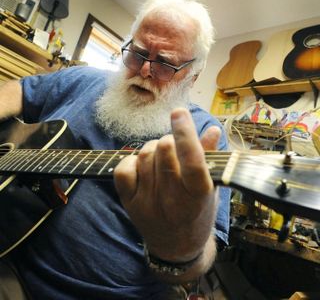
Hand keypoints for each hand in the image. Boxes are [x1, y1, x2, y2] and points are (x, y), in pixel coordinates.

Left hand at [114, 108, 220, 262]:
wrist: (176, 248)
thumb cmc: (198, 215)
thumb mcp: (211, 189)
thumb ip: (209, 158)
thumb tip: (212, 129)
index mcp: (197, 196)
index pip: (192, 160)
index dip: (185, 133)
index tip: (179, 112)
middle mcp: (171, 200)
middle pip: (163, 150)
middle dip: (169, 140)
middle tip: (173, 146)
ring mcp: (148, 203)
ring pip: (144, 156)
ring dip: (152, 148)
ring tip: (160, 157)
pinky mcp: (130, 204)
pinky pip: (123, 170)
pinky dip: (132, 161)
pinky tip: (142, 167)